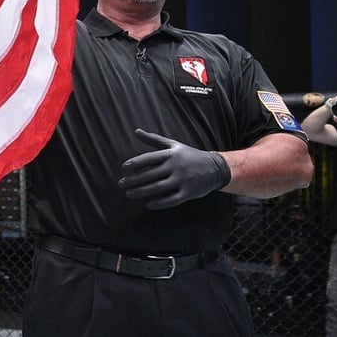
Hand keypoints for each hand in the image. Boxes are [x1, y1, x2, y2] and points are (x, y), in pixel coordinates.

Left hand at [117, 129, 231, 209]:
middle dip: (134, 180)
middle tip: (121, 184)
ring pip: (158, 187)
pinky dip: (160, 203)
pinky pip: (172, 199)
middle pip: (151, 174)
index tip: (124, 168)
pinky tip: (148, 205)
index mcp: (171, 154)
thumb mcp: (173, 145)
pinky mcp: (189, 192)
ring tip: (129, 194)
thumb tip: (135, 131)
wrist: (215, 168)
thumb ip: (153, 139)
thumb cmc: (189, 155)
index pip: (150, 158)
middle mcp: (176, 166)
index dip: (136, 163)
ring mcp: (183, 180)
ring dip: (142, 192)